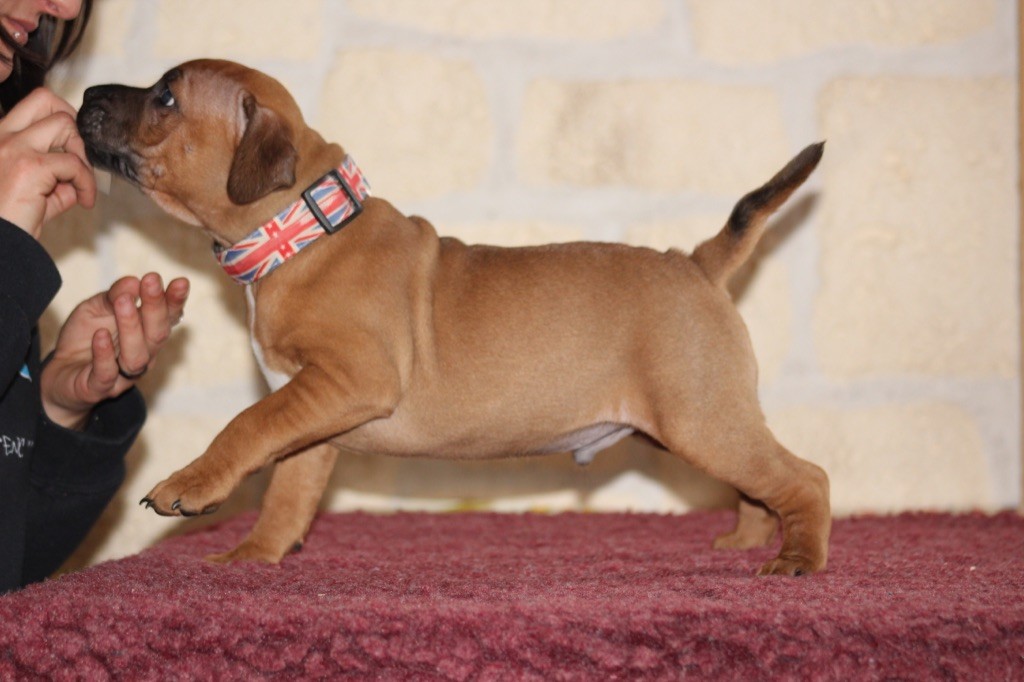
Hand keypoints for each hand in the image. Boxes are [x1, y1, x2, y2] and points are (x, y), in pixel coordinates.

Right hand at [0, 88, 96, 238]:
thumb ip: (52, 178)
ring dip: (81, 152)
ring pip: (64, 123)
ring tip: (81, 182)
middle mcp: (0, 135)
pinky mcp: (30, 167)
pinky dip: (87, 183)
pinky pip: (75, 164)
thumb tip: (78, 175)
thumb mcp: (29, 193)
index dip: (57, 119)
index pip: (30, 105)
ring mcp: (13, 147)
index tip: (69, 148)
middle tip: (79, 156)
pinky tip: (84, 201)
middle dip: (72, 124)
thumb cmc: (6, 222)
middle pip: (45, 99)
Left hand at [40, 273, 189, 429]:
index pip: (167, 318)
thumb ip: (113, 296)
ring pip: (137, 356)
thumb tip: (133, 281)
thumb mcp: (95, 308)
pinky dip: (104, 355)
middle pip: (158, 334)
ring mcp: (124, 374)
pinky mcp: (99, 388)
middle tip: (152, 281)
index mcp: (146, 333)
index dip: (175, 301)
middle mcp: (143, 354)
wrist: (59, 373)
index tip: (181, 282)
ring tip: (123, 302)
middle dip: (156, 307)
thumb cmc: (85, 338)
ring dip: (132, 327)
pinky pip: (106, 374)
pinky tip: (100, 336)